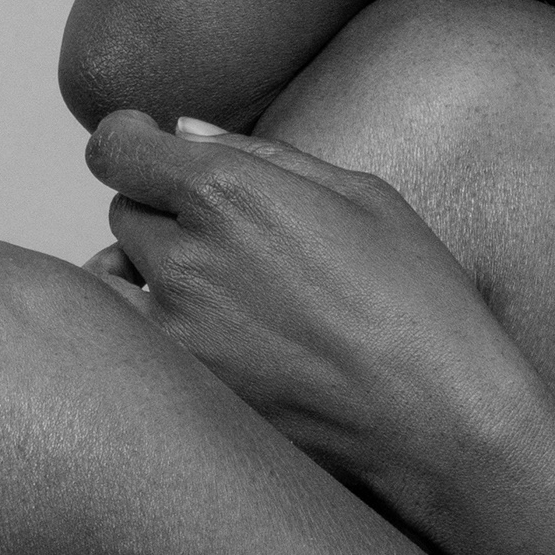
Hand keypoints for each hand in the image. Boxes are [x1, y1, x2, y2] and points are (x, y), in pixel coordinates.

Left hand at [85, 112, 538, 508]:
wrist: (440, 423)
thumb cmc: (420, 303)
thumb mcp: (362, 197)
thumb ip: (264, 156)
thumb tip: (186, 131)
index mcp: (229, 193)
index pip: (116, 148)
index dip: (127, 141)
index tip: (144, 146)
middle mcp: (186, 257)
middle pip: (125, 211)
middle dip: (162, 212)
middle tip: (226, 238)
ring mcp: (174, 333)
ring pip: (114, 278)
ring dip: (144, 273)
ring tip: (208, 290)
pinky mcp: (180, 391)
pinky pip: (125, 344)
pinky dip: (137, 330)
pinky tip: (184, 333)